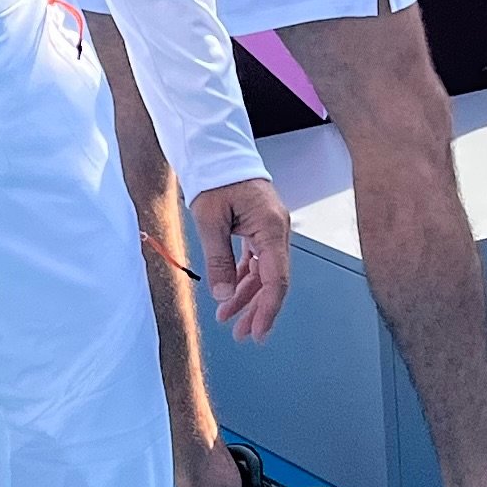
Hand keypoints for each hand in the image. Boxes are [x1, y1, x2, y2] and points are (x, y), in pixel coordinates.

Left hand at [192, 177, 292, 341]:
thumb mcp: (210, 220)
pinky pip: (256, 260)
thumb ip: (218, 259)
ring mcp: (269, 229)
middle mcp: (277, 230)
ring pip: (263, 272)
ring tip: (228, 319)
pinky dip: (242, 278)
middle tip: (243, 335)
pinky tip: (229, 293)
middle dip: (257, 309)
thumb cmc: (216, 177)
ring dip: (247, 296)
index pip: (276, 279)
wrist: (216, 151)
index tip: (258, 331)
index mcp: (271, 227)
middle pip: (272, 280)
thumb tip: (223, 295)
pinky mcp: (259, 227)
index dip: (268, 309)